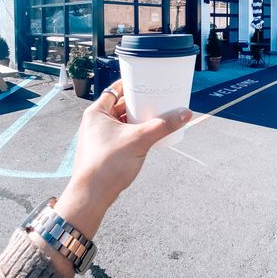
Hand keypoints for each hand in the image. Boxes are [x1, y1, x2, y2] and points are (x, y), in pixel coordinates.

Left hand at [54, 80, 191, 237]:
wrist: (92, 196)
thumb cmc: (107, 164)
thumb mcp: (139, 140)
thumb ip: (163, 126)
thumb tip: (185, 113)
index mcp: (97, 112)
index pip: (115, 90)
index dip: (131, 84)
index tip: (147, 82)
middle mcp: (95, 122)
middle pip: (119, 105)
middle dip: (138, 103)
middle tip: (156, 99)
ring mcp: (98, 137)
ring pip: (121, 121)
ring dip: (136, 119)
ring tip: (155, 116)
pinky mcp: (104, 151)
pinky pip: (121, 135)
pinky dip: (133, 132)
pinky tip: (147, 136)